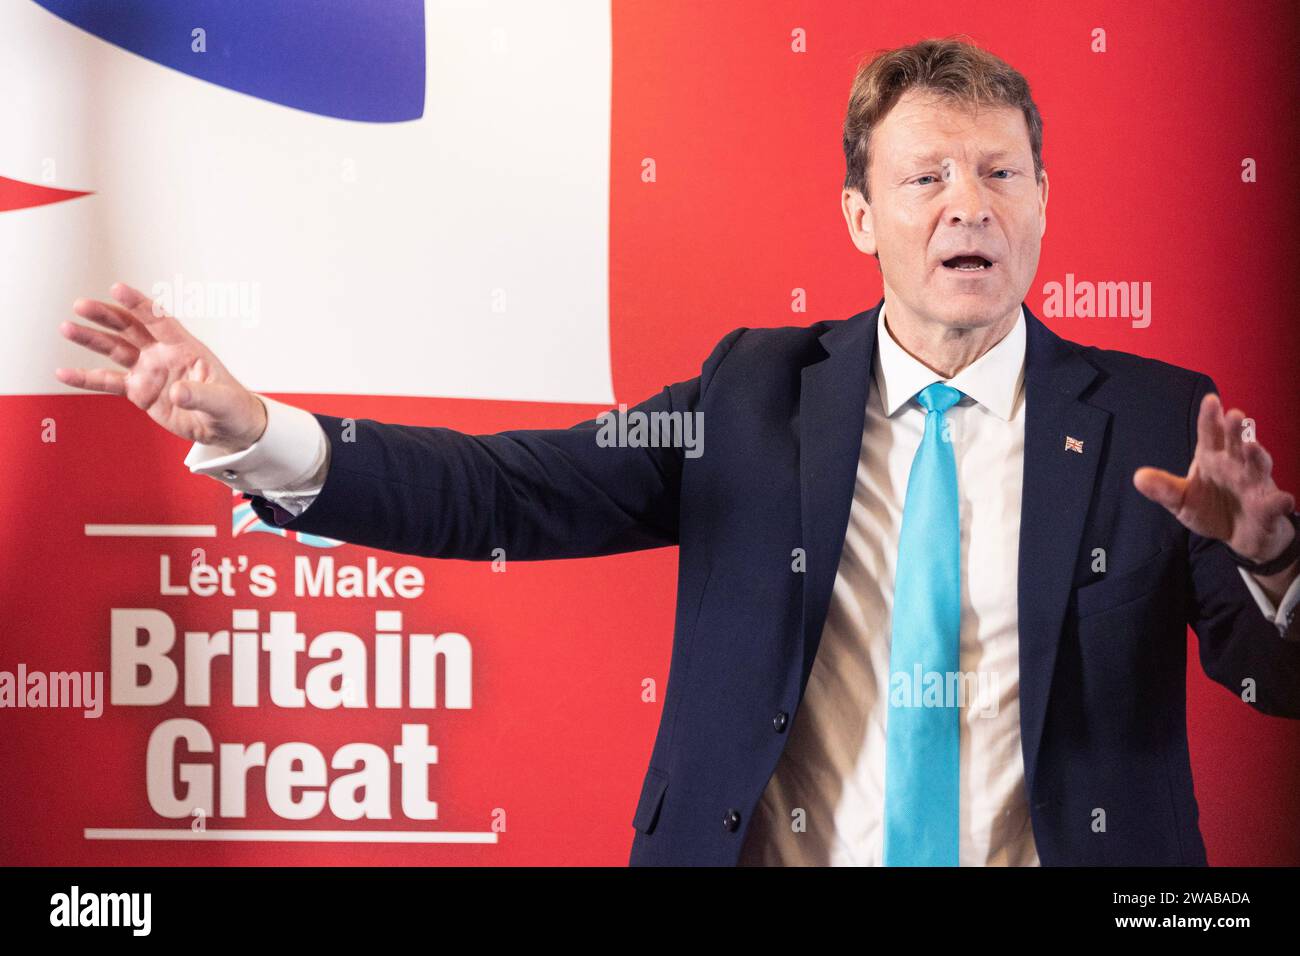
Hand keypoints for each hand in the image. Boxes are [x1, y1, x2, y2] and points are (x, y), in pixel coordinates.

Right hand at [54, 281, 267, 451]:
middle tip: (82, 305)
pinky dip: (86, 378)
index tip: (117, 289)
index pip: (159, 320)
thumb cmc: (231, 407)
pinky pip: (108, 382)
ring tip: (67, 328)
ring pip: (115, 350)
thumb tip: (178, 392)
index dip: (139, 304)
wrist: (226, 427)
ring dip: (91, 339)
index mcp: (186, 348)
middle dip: (106, 316)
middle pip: (130, 328)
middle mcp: (163, 354)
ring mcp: (149, 371)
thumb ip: (201, 394)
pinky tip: (65, 373)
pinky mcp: (139, 391)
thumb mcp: (222, 401)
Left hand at [1134, 392, 1295, 562]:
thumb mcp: (1182, 500)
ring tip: (1252, 446)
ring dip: (1257, 455)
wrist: (1237, 535)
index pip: (1210, 434)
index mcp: (1212, 458)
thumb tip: (1138, 477)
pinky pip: (1275, 503)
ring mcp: (1254, 484)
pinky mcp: (1267, 507)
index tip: (1210, 400)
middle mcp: (1235, 465)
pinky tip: (1282, 500)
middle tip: (1235, 415)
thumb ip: (1164, 489)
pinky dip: (1279, 501)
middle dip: (1236, 430)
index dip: (1210, 418)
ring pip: (1258, 466)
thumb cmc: (1210, 508)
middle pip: (1236, 443)